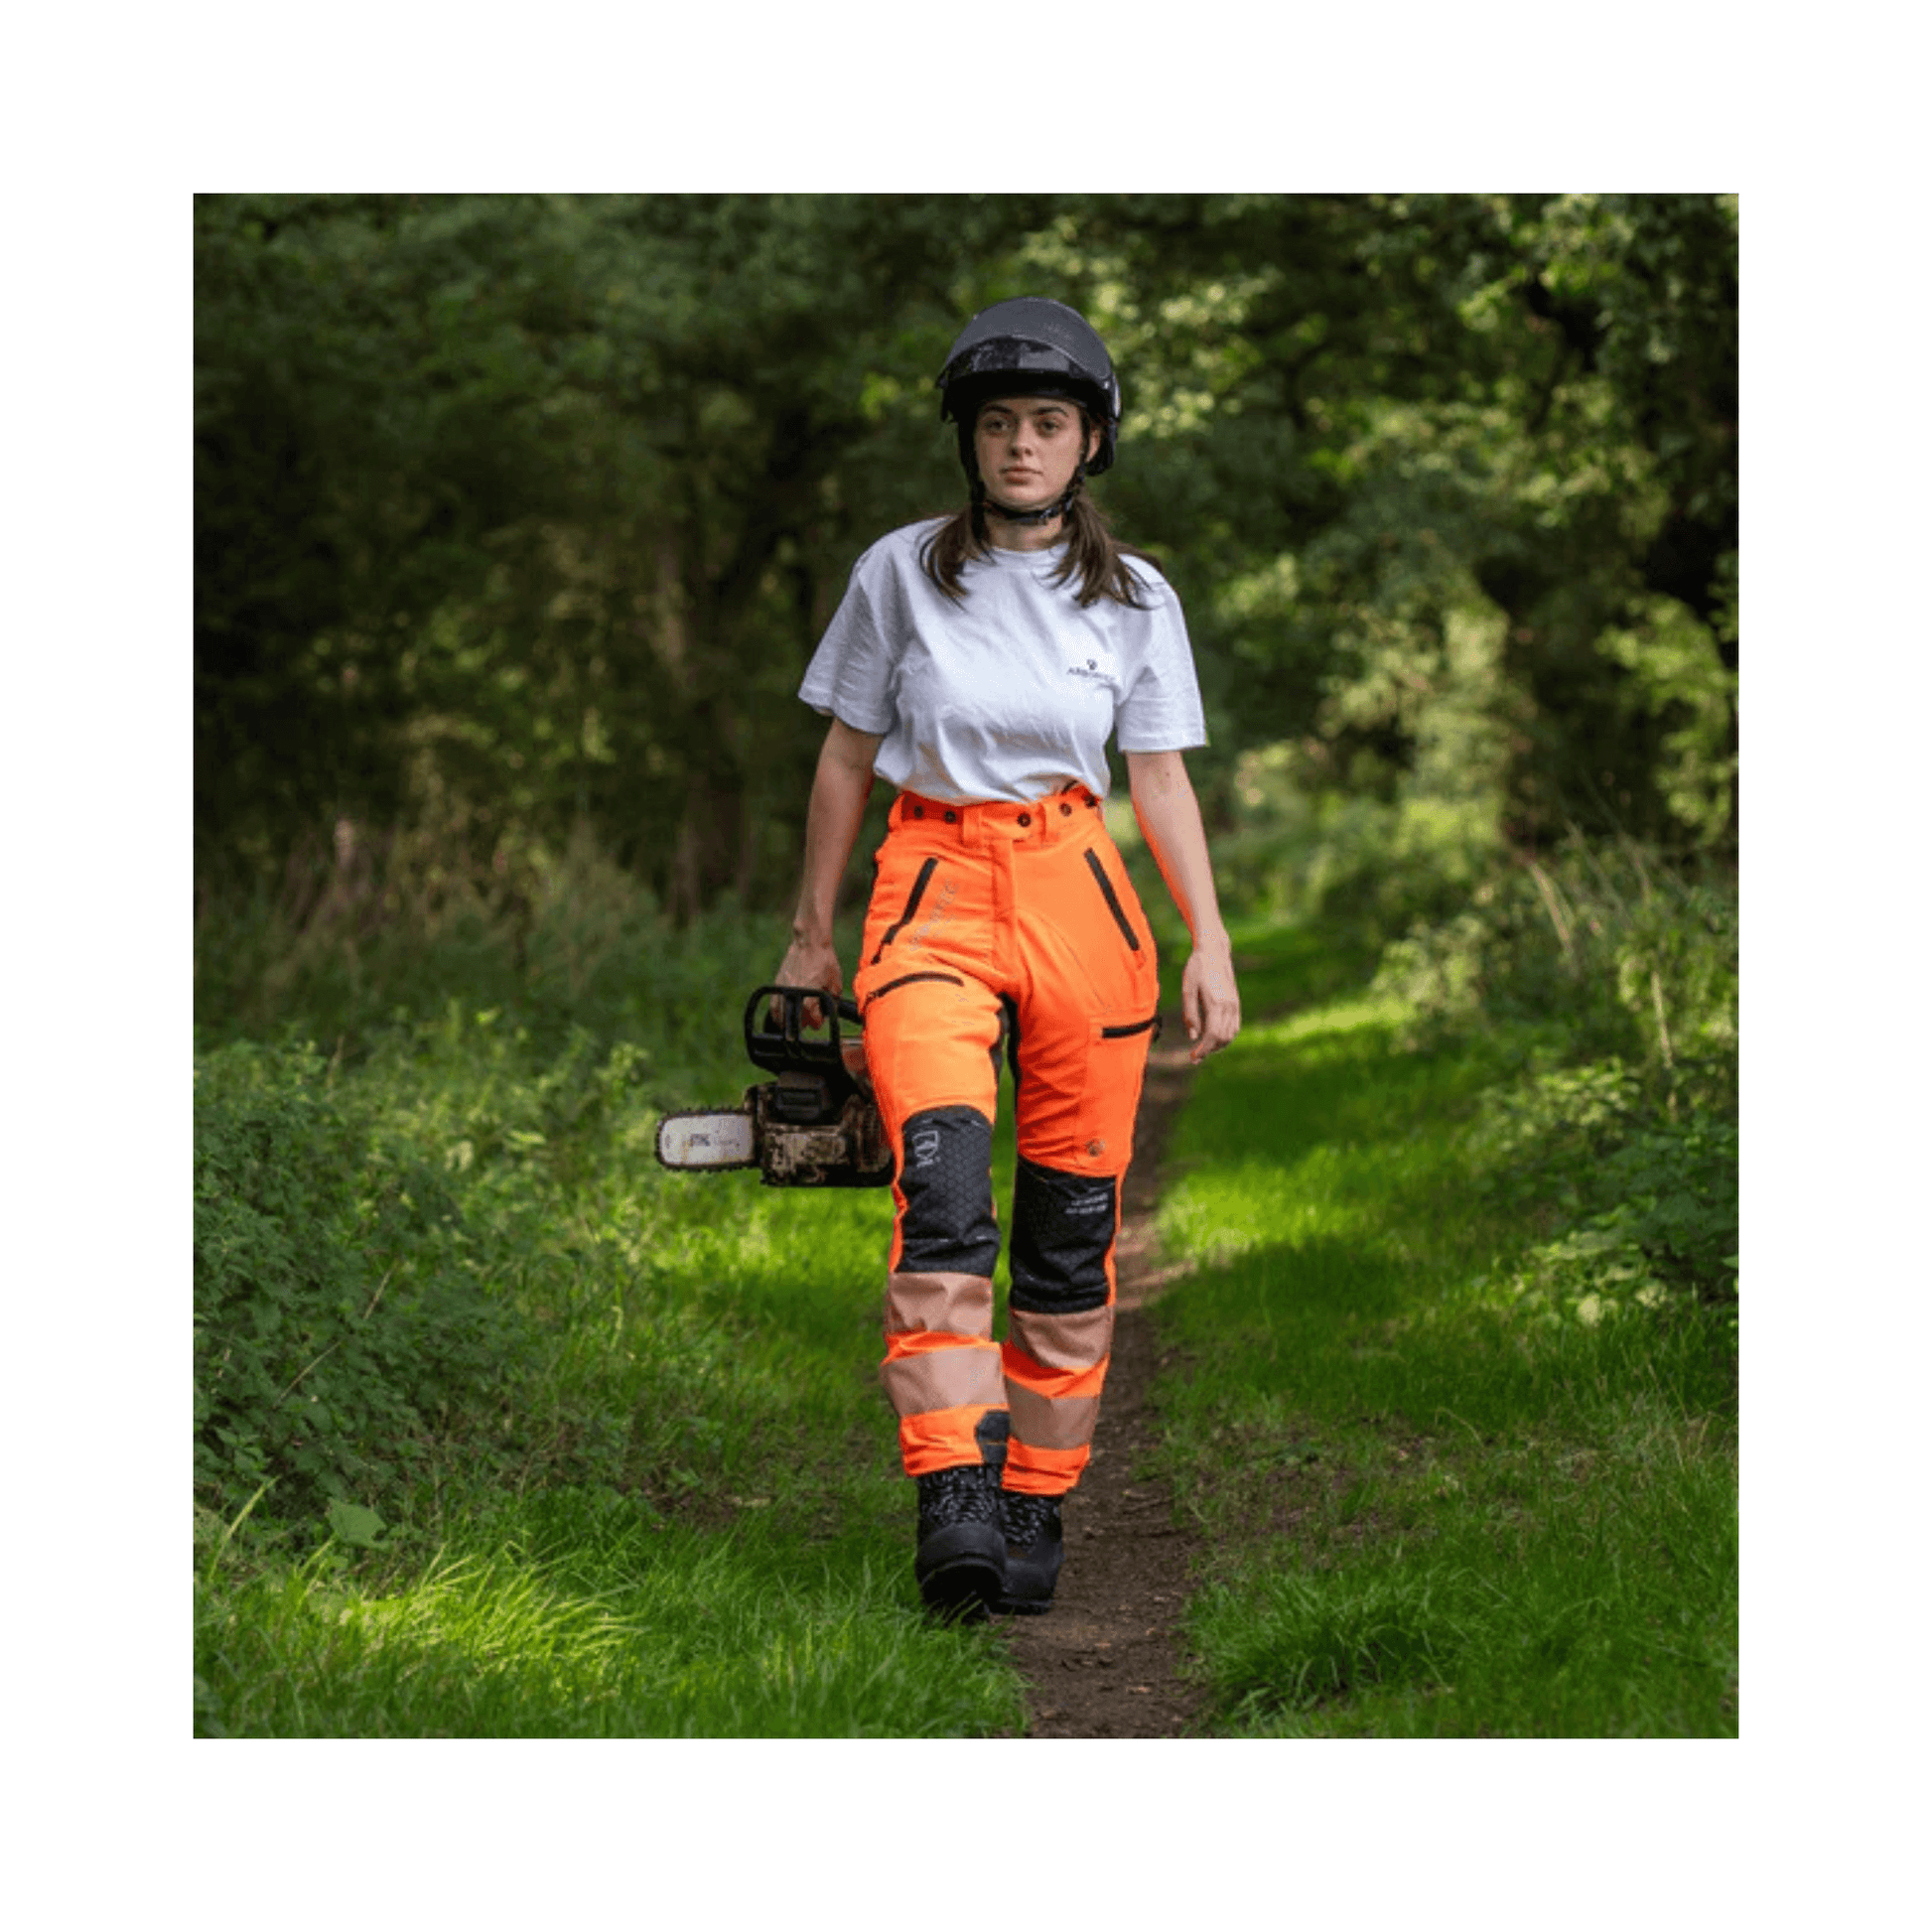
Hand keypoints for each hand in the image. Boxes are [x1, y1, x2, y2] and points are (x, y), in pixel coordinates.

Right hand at [773, 936, 843, 1029]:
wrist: (810, 945)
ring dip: (791, 1022)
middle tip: (811, 1015)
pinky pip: (774, 1007)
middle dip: (806, 1022)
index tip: (822, 1014)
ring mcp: (783, 993)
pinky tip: (782, 1018)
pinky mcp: (777, 986)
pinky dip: (777, 1015)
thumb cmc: (825, 963)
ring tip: (797, 1020)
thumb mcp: (835, 984)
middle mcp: (794, 999)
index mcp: (809, 1001)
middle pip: (798, 1024)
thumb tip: (829, 1013)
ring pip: (783, 1019)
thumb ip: (833, 1003)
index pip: (815, 1023)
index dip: (821, 1020)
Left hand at [1181, 944, 1240, 1064]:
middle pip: (1223, 1038)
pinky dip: (1226, 1036)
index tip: (1193, 1057)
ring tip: (1203, 1049)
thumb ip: (1190, 1014)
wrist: (1214, 951)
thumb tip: (1193, 1037)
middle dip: (1209, 1051)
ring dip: (1218, 1045)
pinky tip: (1214, 1038)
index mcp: (1216, 1003)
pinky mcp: (1236, 1002)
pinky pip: (1235, 1026)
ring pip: (1231, 1034)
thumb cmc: (1197, 968)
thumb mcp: (1187, 990)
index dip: (1203, 1050)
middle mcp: (1229, 1006)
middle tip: (1195, 1057)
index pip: (1212, 1035)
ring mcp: (1235, 1004)